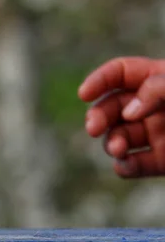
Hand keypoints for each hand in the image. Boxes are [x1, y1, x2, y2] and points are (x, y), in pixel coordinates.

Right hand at [79, 57, 164, 177]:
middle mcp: (152, 106)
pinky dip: (126, 167)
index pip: (120, 73)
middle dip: (98, 117)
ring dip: (111, 142)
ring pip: (119, 137)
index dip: (100, 81)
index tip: (84, 94)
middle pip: (112, 107)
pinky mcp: (163, 162)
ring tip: (118, 149)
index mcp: (158, 79)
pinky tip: (124, 165)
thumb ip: (156, 90)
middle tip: (92, 128)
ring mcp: (156, 134)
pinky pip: (136, 165)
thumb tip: (129, 113)